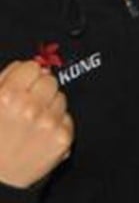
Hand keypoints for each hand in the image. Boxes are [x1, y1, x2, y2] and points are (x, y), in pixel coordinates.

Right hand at [0, 61, 74, 188]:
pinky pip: (67, 117)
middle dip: (39, 90)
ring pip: (61, 97)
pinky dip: (57, 124)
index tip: (23, 85)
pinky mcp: (63, 137)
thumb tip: (30, 65)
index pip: (32, 67)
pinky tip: (41, 134)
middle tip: (27, 106)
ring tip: (32, 122)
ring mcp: (49, 122)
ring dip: (49, 106)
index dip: (26, 76)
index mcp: (7, 96)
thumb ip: (5, 79)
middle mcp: (30, 107)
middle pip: (50, 80)